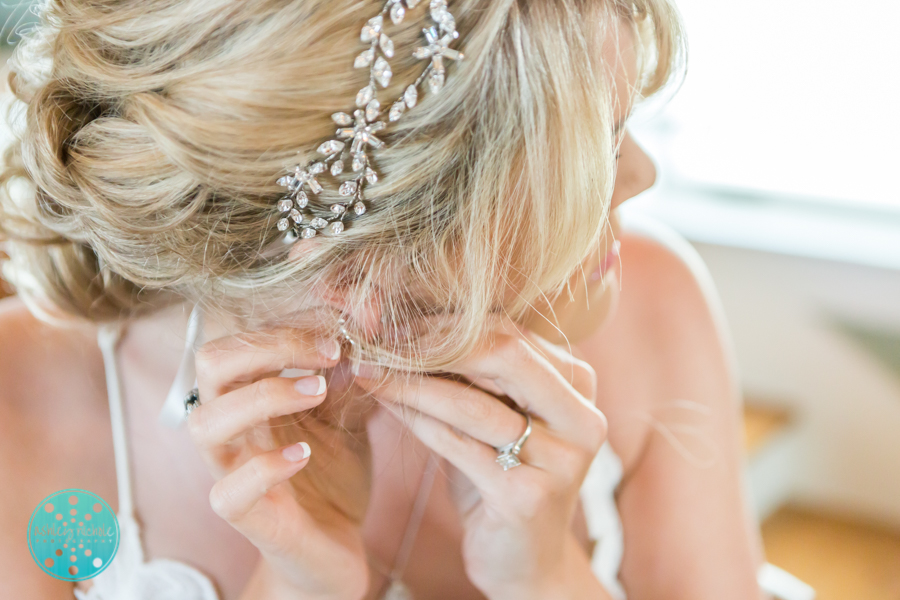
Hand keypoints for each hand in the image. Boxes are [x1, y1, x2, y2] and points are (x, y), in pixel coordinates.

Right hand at [189, 327, 370, 599]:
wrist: (337, 545)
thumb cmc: (334, 472)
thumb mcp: (351, 410)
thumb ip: (354, 366)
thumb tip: (368, 311)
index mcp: (249, 395)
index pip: (243, 337)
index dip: (290, 321)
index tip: (346, 323)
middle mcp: (233, 427)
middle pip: (209, 364)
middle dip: (268, 345)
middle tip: (328, 352)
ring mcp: (233, 471)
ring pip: (205, 422)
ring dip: (264, 396)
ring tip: (318, 392)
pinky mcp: (248, 517)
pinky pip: (229, 491)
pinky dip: (265, 467)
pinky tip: (304, 455)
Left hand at [355, 321, 608, 599]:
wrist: (525, 561)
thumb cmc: (504, 476)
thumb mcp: (498, 416)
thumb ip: (473, 373)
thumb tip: (406, 322)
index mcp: (578, 385)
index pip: (510, 333)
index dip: (449, 322)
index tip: (396, 321)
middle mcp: (581, 419)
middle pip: (503, 355)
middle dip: (432, 344)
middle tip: (379, 340)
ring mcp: (559, 461)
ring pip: (472, 403)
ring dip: (410, 383)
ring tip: (366, 368)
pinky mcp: (526, 497)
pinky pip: (457, 444)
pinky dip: (414, 419)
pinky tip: (384, 405)